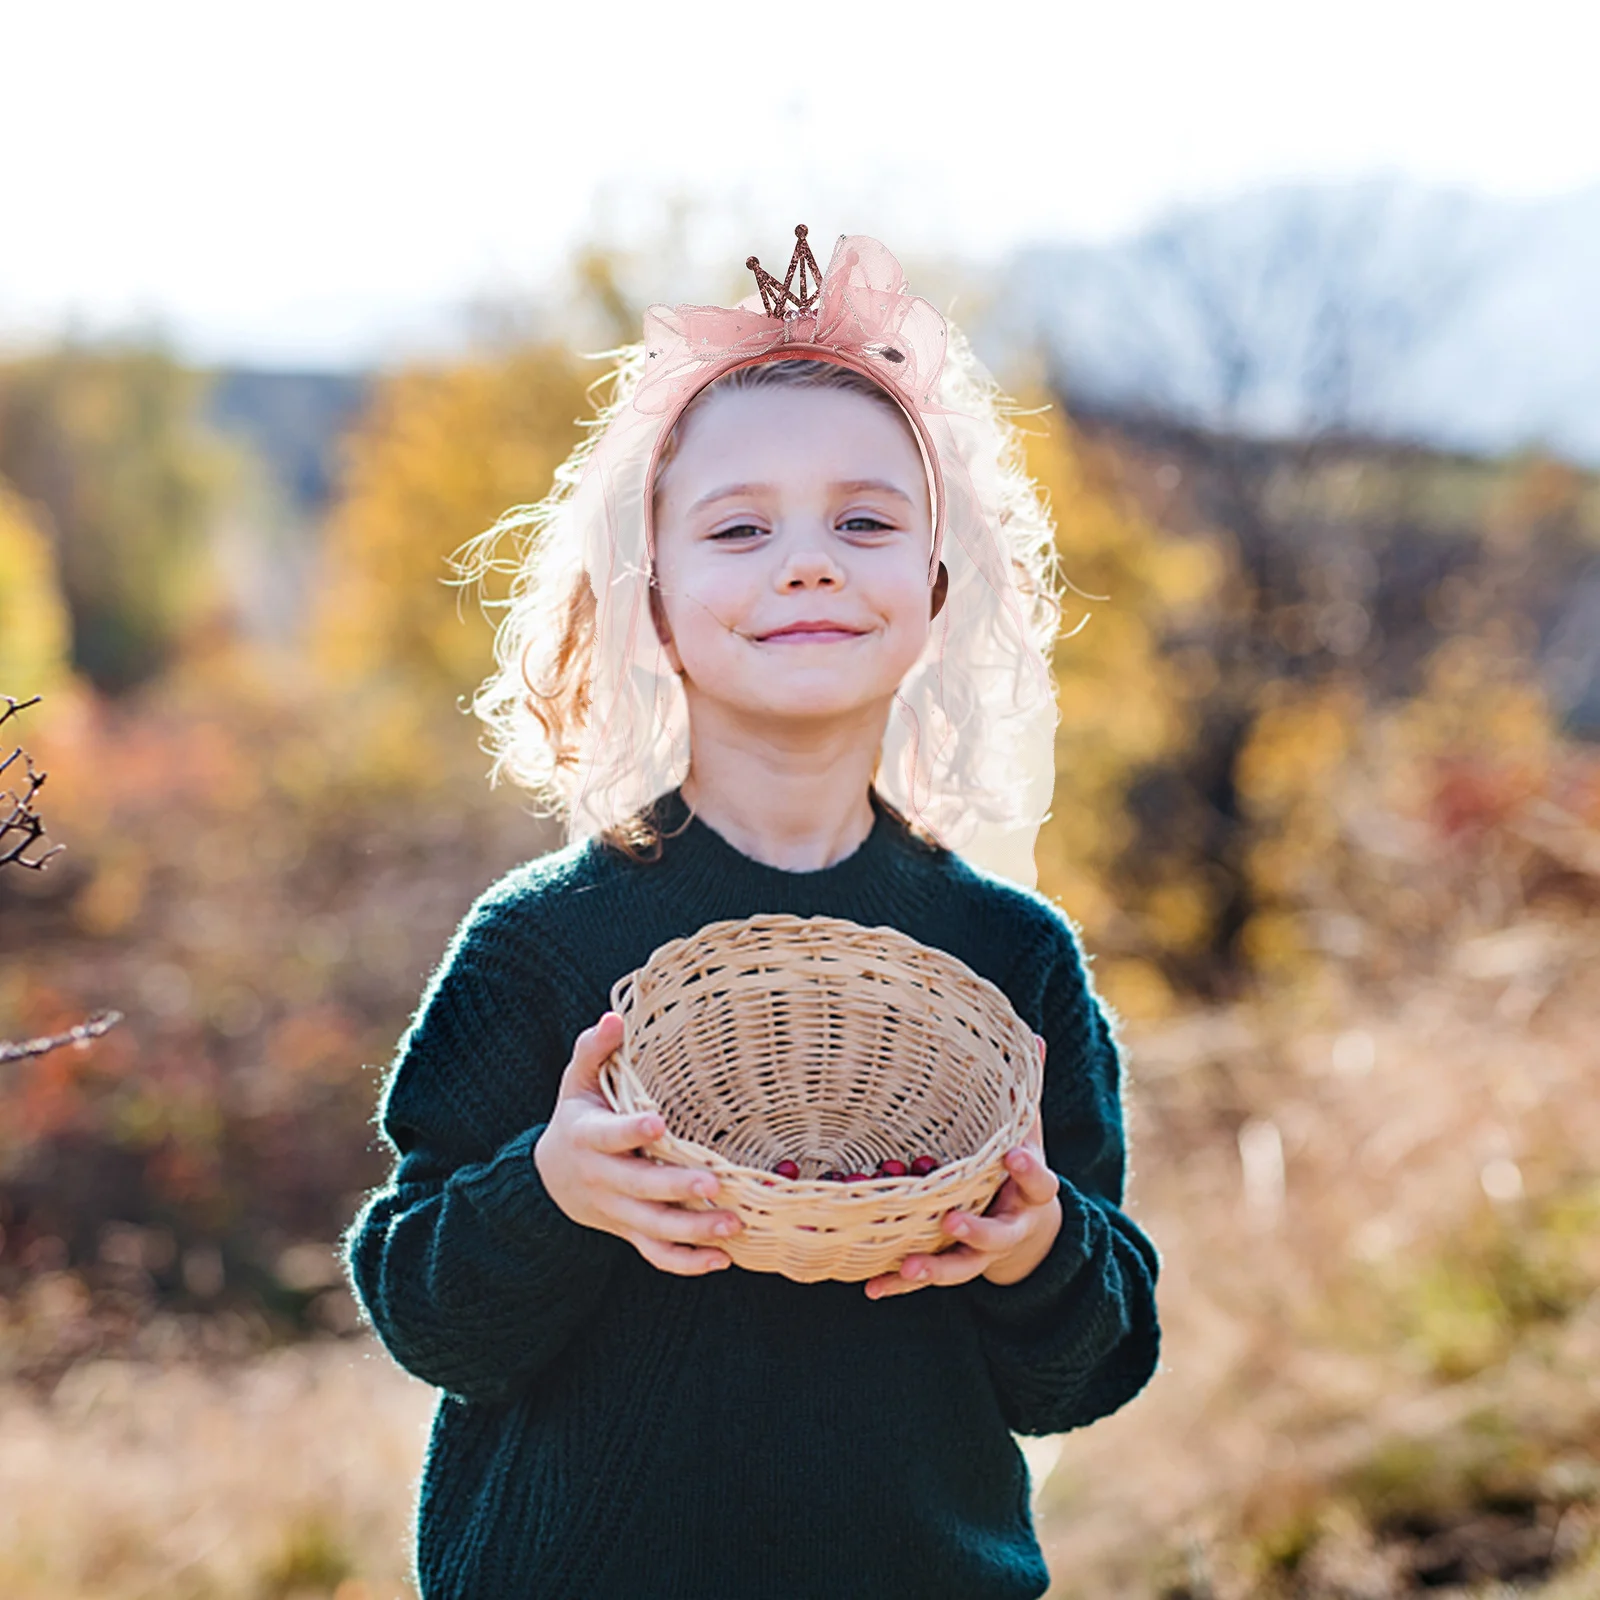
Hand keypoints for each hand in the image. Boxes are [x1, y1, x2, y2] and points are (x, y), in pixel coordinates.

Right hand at [533, 1011, 741, 1275]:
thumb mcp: (578, 1080)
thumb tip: (614, 1018)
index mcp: (588, 1137)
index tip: (658, 1124)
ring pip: (653, 1227)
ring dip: (693, 1230)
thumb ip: (595, 1049)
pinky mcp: (631, 1234)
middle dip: (676, 1186)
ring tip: (733, 1224)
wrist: (553, 1178)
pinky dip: (687, 1263)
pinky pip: (657, 1255)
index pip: (608, 1136)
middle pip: (640, 1187)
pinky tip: (723, 1259)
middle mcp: (603, 1179)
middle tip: (715, 1182)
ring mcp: (618, 1212)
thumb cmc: (579, 1116)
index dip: (630, 1131)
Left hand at [864, 1035, 1059, 1300]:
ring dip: (934, 1268)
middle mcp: (1009, 1226)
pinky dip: (899, 1284)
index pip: (1038, 1181)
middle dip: (977, 1230)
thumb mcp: (1028, 1131)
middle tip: (952, 1220)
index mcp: (1030, 1191)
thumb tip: (1030, 1035)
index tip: (1011, 1156)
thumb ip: (1025, 1093)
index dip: (1027, 1170)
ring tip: (907, 1266)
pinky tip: (872, 1288)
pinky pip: (926, 1278)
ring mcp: (981, 1253)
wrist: (1032, 1234)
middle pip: (999, 1234)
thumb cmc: (1018, 1168)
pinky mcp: (953, 1266)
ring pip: (962, 1265)